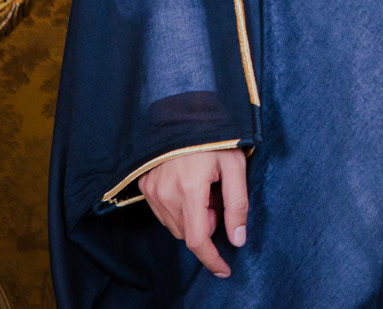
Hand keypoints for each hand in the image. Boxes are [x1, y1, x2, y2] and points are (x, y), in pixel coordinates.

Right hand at [136, 148, 247, 277]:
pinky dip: (179, 209)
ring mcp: (152, 190)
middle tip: (218, 197)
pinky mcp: (145, 186)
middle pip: (188, 233)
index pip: (198, 239)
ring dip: (193, 217)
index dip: (211, 258)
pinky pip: (164, 212)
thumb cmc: (215, 137)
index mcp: (190, 189)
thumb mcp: (235, 166)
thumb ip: (237, 205)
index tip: (224, 269)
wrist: (184, 112)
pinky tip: (189, 185)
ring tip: (204, 187)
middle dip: (208, 225)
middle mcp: (165, 194)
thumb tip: (237, 239)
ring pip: (175, 225)